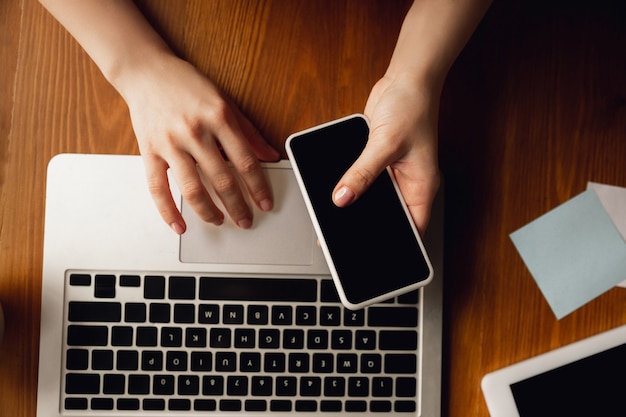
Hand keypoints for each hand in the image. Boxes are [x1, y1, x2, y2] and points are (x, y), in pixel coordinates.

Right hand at [121, 55, 279, 233]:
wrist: (146, 71)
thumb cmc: (187, 86)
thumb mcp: (225, 101)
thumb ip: (248, 131)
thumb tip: (271, 155)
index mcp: (218, 117)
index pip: (245, 161)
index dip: (258, 187)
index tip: (265, 203)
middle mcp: (195, 131)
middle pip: (222, 180)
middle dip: (237, 206)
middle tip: (246, 220)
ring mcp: (170, 143)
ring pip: (192, 188)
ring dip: (208, 211)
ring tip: (219, 221)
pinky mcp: (149, 151)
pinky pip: (158, 188)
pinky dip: (168, 211)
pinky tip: (179, 224)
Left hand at [332, 74, 440, 233]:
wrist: (406, 79)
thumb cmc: (412, 107)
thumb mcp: (385, 144)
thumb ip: (362, 173)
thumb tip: (342, 198)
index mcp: (421, 187)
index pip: (412, 229)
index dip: (394, 246)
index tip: (370, 257)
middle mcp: (407, 183)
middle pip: (387, 216)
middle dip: (366, 227)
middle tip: (340, 239)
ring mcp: (391, 173)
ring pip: (372, 199)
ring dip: (355, 205)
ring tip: (332, 219)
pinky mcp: (377, 160)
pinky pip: (361, 180)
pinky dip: (349, 185)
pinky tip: (333, 191)